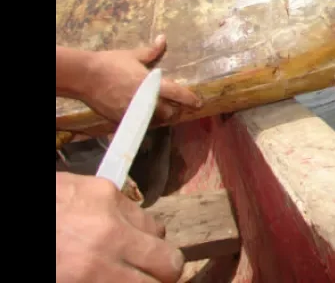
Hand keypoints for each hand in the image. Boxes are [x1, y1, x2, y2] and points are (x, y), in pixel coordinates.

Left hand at [56, 172, 183, 282]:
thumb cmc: (38, 256)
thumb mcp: (62, 280)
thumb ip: (95, 281)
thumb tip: (121, 280)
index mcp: (89, 272)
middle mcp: (108, 240)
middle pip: (170, 262)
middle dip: (163, 275)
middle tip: (147, 278)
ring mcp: (110, 209)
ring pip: (158, 232)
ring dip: (148, 246)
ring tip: (129, 252)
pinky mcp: (105, 187)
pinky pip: (137, 209)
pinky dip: (131, 223)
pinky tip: (110, 228)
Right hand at [79, 35, 200, 122]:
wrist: (85, 77)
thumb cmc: (110, 63)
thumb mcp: (132, 55)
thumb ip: (151, 51)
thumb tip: (163, 39)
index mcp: (152, 84)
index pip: (178, 94)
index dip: (190, 99)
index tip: (198, 103)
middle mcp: (146, 101)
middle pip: (169, 113)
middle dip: (174, 111)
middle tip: (175, 107)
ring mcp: (134, 112)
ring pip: (155, 121)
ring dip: (161, 117)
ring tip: (161, 111)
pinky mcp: (122, 119)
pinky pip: (140, 124)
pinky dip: (145, 121)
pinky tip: (144, 115)